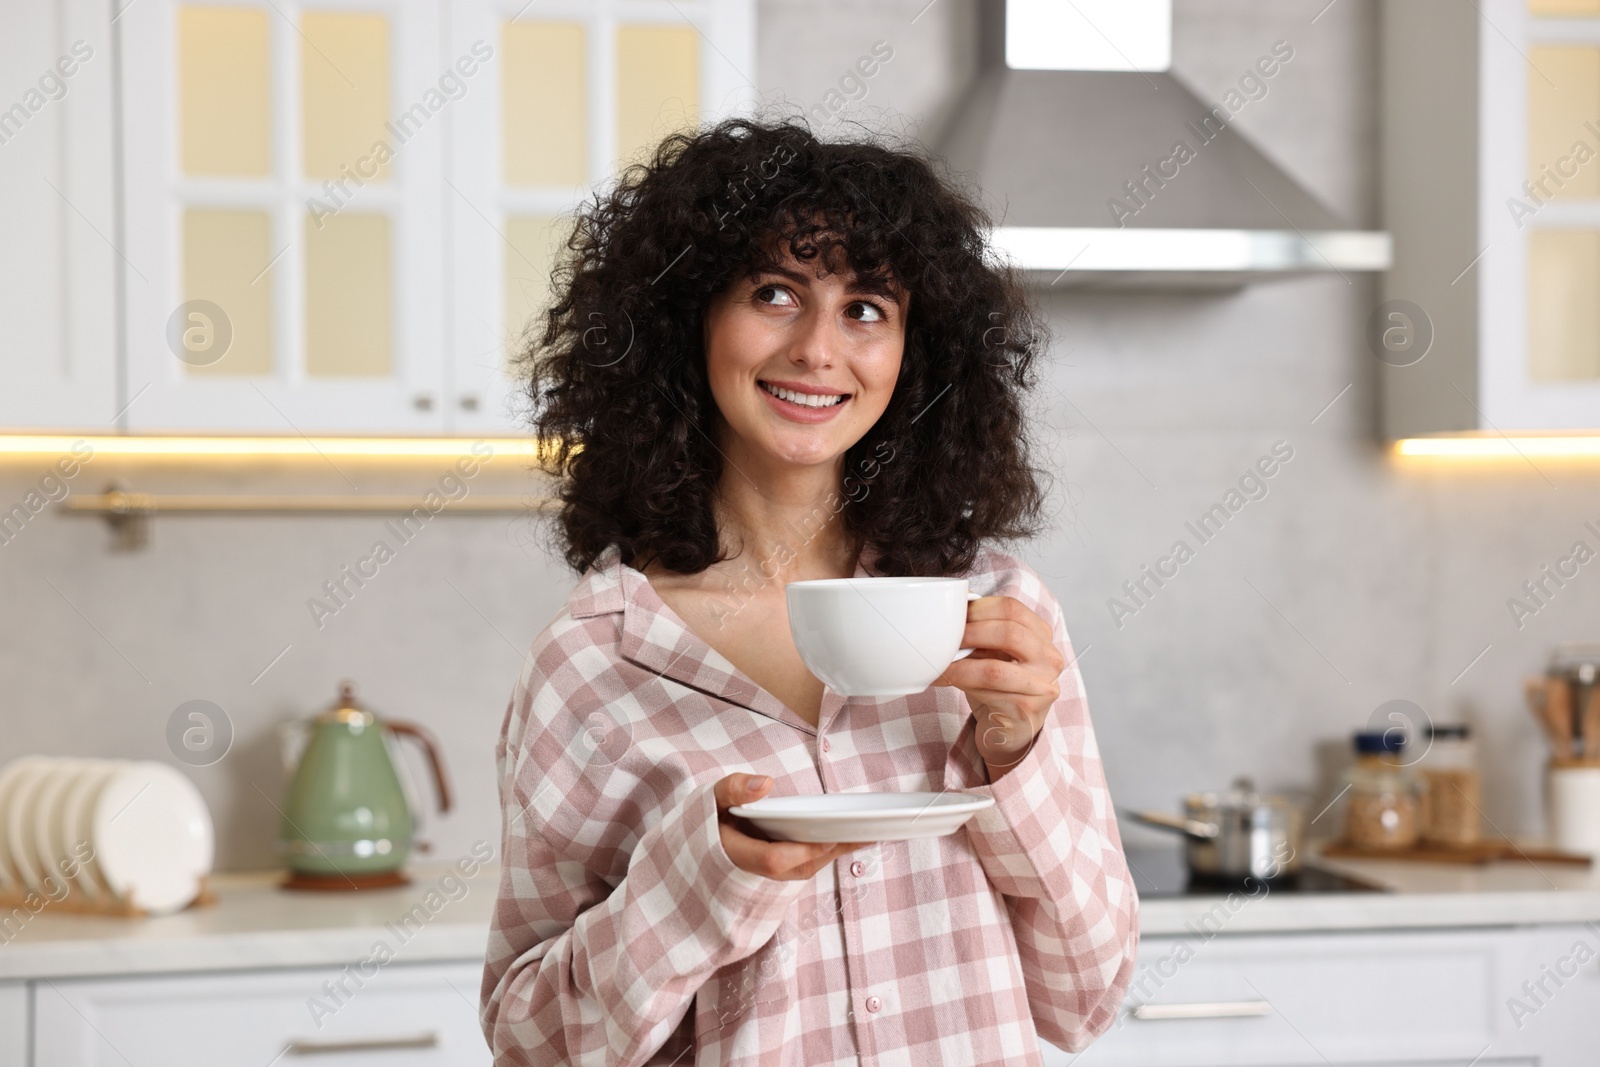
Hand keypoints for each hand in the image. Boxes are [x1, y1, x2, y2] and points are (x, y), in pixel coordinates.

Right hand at [715, 774, 870, 879]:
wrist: (696, 844)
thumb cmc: (707, 816)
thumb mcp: (711, 798)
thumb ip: (733, 789)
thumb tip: (764, 783)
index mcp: (733, 855)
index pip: (773, 860)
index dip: (803, 851)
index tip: (830, 837)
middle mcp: (752, 872)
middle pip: (798, 868)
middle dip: (830, 853)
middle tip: (864, 835)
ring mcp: (765, 876)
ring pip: (804, 870)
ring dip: (833, 855)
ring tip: (865, 836)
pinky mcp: (775, 872)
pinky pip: (803, 867)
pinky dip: (824, 854)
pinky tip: (846, 839)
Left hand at [933, 596, 1063, 781]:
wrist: (1009, 729)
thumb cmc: (999, 686)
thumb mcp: (994, 652)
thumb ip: (982, 631)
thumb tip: (951, 610)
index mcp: (1041, 635)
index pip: (1012, 608)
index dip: (979, 607)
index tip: (955, 614)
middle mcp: (1049, 658)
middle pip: (1009, 633)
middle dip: (970, 632)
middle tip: (945, 637)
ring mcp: (1041, 686)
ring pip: (995, 669)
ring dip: (960, 663)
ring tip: (939, 660)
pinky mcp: (1026, 709)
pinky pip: (987, 693)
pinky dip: (960, 683)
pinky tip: (942, 678)